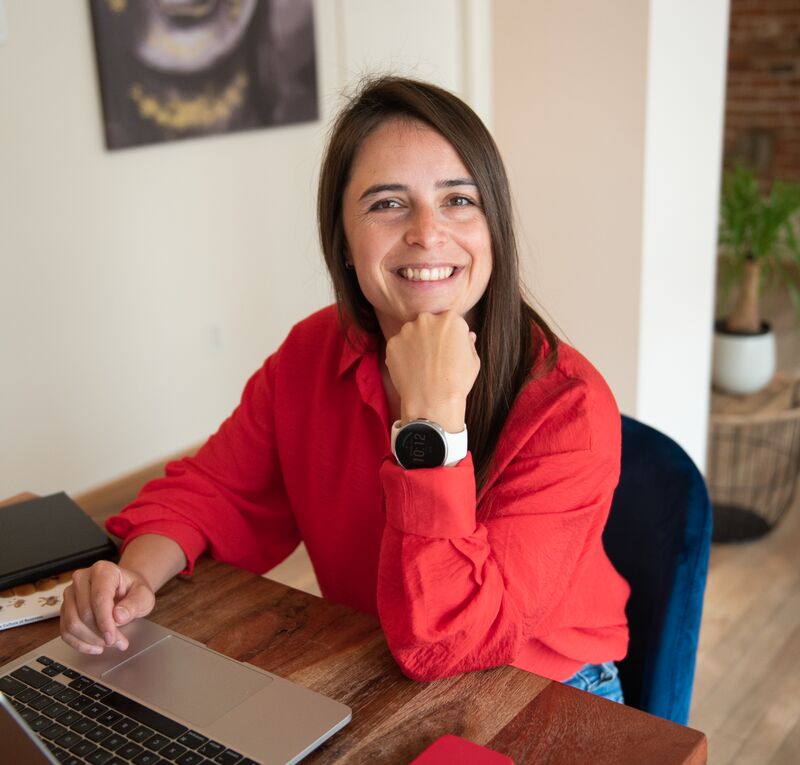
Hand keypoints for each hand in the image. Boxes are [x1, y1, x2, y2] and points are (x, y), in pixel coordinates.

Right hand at [60, 560, 154, 653]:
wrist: (125, 589)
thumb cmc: (133, 590)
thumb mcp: (143, 595)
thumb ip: (134, 604)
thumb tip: (119, 616)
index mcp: (103, 570)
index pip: (99, 598)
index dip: (104, 621)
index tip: (112, 638)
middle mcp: (82, 579)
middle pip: (84, 613)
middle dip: (100, 633)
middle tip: (118, 642)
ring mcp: (71, 593)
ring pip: (72, 624)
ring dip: (90, 639)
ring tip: (108, 644)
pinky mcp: (65, 608)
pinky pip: (65, 631)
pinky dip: (79, 643)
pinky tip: (94, 646)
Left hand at [385, 311, 478, 431]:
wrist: (433, 400)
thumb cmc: (457, 382)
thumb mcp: (473, 361)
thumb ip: (468, 343)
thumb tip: (468, 336)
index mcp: (450, 319)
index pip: (449, 322)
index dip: (449, 337)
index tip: (448, 350)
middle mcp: (427, 319)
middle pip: (428, 323)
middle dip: (430, 336)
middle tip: (433, 358)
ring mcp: (407, 330)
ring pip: (411, 333)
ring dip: (414, 344)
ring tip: (422, 366)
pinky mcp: (393, 343)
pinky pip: (398, 346)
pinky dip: (402, 355)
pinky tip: (410, 370)